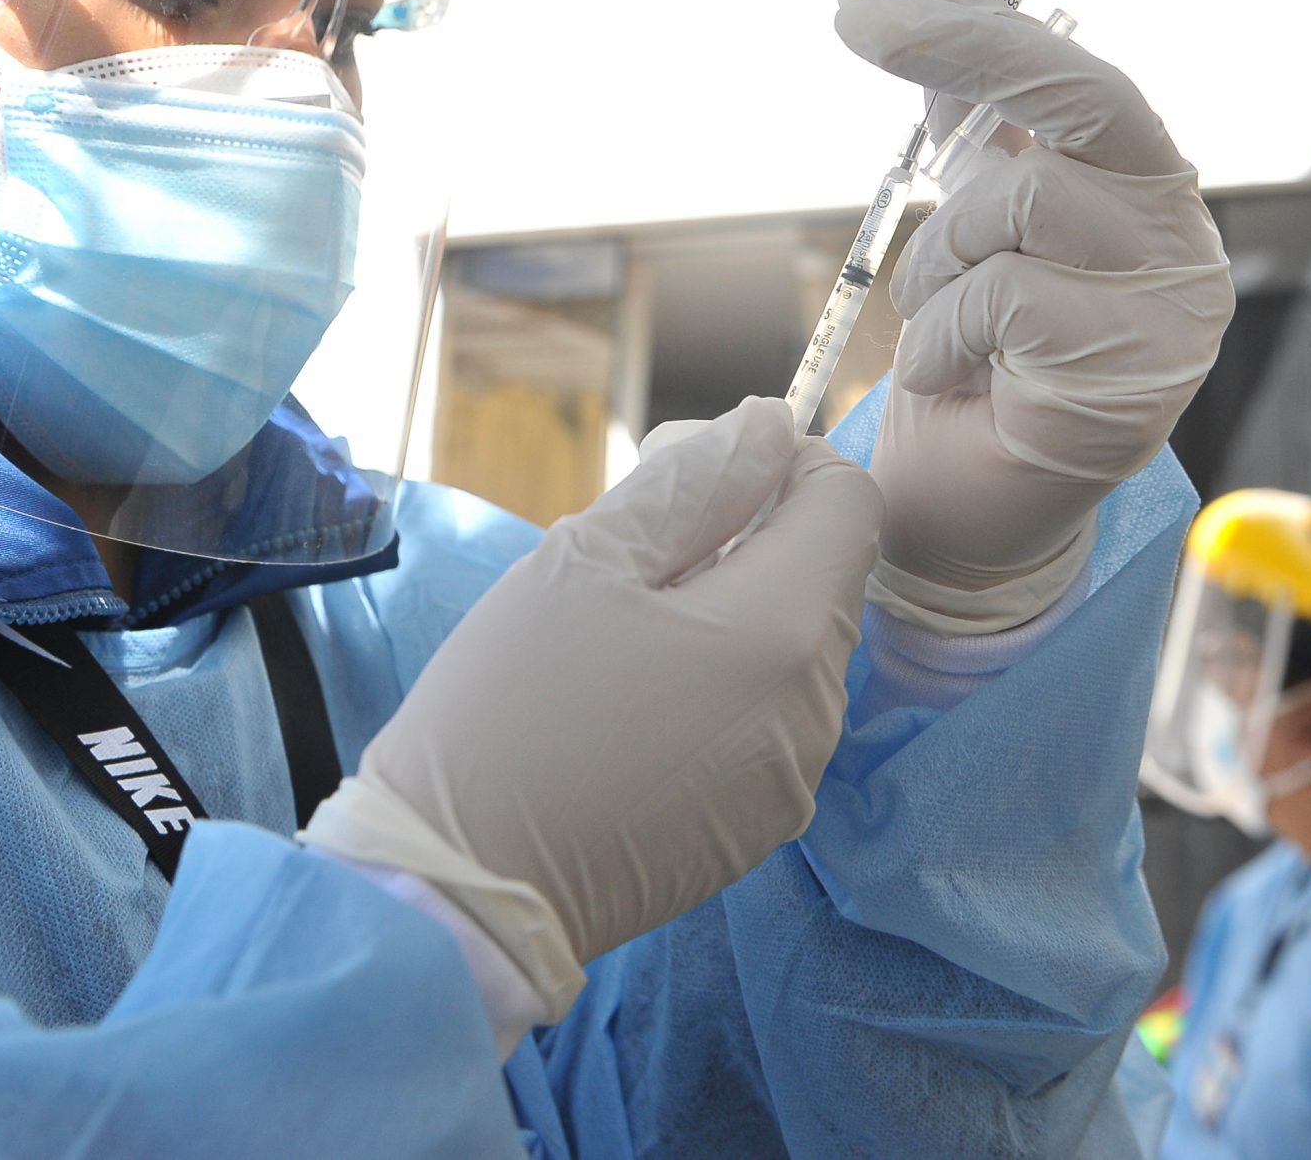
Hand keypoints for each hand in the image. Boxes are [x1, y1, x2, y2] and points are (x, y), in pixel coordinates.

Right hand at [301, 397, 880, 1016]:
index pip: (848, 500)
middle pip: (820, 574)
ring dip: (727, 615)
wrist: (461, 887)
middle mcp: (815, 709)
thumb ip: (694, 479)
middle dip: (742, 537)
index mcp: (782, 630)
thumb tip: (771, 424)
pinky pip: (766, 722)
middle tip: (627, 555)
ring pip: (791, 649)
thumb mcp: (585, 558)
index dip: (779, 465)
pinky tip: (627, 707)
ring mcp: (793, 780)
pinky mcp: (757, 829)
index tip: (690, 481)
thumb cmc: (509, 706)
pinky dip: (718, 689)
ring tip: (617, 636)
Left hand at [835, 0, 1232, 633]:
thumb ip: (956, 112)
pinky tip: (959, 379)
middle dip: (968, 46)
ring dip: (941, 262)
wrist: (973, 511)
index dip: (979, 17)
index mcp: (1144, 189)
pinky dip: (945, 334)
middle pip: (1087, 95)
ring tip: (946, 328)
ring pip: (1022, 205)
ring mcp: (1167, 310)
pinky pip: (1004, 299)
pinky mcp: (1129, 380)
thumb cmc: (977, 360)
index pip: (1078, 73)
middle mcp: (1176, 237)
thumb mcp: (965, 219)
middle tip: (859, 17)